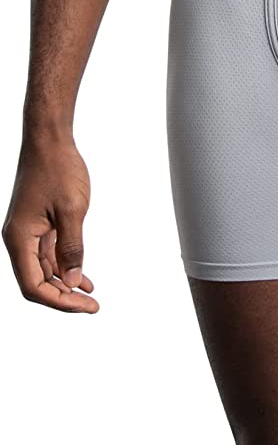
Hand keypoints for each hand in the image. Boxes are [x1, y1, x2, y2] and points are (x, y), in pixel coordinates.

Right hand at [2, 133, 98, 311]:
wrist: (49, 138)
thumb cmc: (58, 167)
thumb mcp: (72, 209)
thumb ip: (73, 248)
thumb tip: (74, 281)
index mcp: (19, 239)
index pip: (34, 286)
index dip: (59, 301)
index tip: (85, 306)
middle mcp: (18, 239)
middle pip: (37, 282)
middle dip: (63, 297)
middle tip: (91, 306)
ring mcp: (27, 231)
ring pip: (43, 269)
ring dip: (65, 283)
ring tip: (89, 296)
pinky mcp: (36, 223)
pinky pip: (48, 253)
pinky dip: (64, 265)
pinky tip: (82, 275)